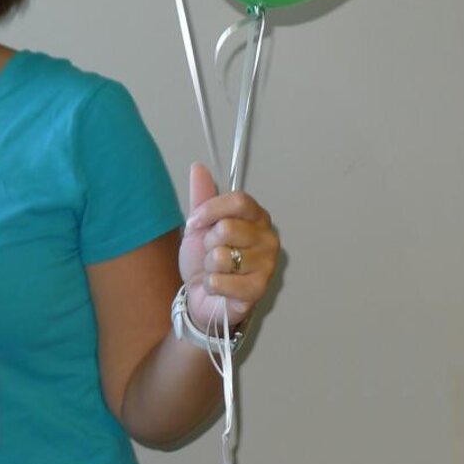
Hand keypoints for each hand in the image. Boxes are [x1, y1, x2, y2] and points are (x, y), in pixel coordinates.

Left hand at [178, 162, 279, 332]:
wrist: (202, 296)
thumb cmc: (205, 259)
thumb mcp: (199, 225)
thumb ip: (201, 197)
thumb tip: (198, 166)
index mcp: (257, 218)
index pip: (239, 200)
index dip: (210, 210)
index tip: (194, 223)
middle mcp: (269, 238)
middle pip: (228, 228)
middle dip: (208, 244)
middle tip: (212, 253)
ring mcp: (267, 265)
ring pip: (223, 256)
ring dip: (210, 266)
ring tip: (217, 271)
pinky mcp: (259, 290)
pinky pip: (221, 281)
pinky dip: (211, 285)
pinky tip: (219, 287)